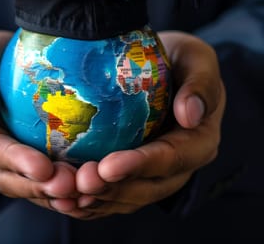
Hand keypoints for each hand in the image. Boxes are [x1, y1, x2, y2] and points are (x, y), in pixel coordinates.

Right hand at [0, 31, 83, 213]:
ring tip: (79, 193)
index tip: (42, 167)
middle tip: (68, 186)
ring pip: (26, 186)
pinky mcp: (25, 163)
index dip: (15, 160)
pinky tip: (84, 193)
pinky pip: (41, 182)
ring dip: (52, 194)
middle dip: (38, 186)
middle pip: (8, 178)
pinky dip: (60, 192)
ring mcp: (3, 163)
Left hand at [74, 31, 225, 219]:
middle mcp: (180, 168)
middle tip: (79, 182)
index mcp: (199, 142)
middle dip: (111, 189)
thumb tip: (190, 114)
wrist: (167, 69)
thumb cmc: (181, 61)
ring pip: (126, 198)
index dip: (139, 165)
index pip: (171, 159)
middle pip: (146, 187)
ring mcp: (155, 177)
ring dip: (95, 200)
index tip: (108, 166)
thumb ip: (200, 84)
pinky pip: (112, 197)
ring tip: (65, 193)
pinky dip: (88, 203)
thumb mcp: (197, 60)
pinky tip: (62, 200)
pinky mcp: (134, 178)